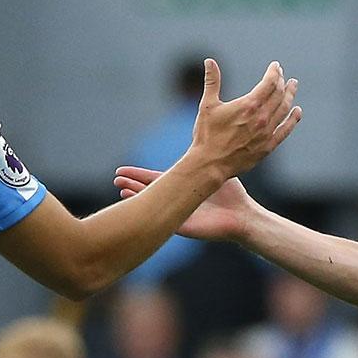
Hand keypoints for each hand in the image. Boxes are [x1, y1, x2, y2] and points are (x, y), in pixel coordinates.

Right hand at [113, 165, 259, 242]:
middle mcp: (176, 200)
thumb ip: (204, 155)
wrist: (242, 215)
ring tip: (121, 189)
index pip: (155, 180)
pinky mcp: (183, 225)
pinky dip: (151, 214)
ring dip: (137, 197)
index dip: (138, 175)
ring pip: (153, 205)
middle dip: (132, 184)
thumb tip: (202, 132)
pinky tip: (140, 207)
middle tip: (116, 178)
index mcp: (181, 187)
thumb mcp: (214, 168)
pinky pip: (163, 220)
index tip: (122, 170)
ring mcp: (178, 213)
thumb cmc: (232, 194)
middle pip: (149, 191)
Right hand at [186, 57, 302, 179]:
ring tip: (293, 86)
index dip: (274, 72)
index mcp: (249, 105)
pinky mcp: (267, 146)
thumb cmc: (206, 135)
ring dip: (290, 96)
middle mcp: (261, 117)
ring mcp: (266, 133)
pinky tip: (297, 112)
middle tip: (283, 76)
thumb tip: (209, 61)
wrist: (210, 164)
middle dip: (282, 82)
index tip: (276, 66)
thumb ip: (212, 81)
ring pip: (284, 110)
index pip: (269, 83)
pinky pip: (285, 130)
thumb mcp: (208, 105)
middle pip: (279, 94)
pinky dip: (293, 120)